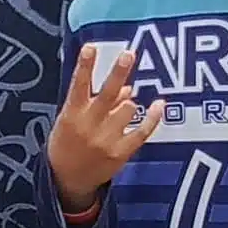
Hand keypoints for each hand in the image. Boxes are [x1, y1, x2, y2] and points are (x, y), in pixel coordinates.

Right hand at [44, 44, 160, 213]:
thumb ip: (93, 102)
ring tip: (121, 108)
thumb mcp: (71, 119)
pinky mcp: (121, 152)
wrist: (68, 180)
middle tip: (129, 54)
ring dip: (128, 103)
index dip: (84, 66)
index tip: (91, 47)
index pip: (78, 86)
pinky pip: (143, 131)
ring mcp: (107, 140)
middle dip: (118, 73)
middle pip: (107, 94)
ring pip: (129, 108)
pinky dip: (153, 117)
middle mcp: (89, 126)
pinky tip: (160, 104)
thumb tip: (125, 86)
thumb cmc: (68, 143)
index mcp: (72, 115)